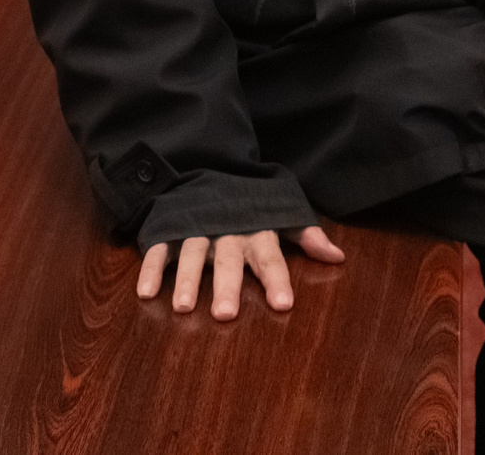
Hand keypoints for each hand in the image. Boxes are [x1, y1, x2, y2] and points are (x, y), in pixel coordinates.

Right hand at [136, 225, 344, 320]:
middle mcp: (226, 230)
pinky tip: (146, 292)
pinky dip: (151, 268)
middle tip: (226, 315)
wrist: (208, 169)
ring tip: (183, 308)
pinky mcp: (169, 229)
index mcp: (255, 230)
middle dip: (227, 285)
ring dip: (186, 280)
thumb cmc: (250, 205)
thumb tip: (338, 256)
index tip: (283, 305)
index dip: (276, 279)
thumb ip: (305, 236)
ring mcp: (195, 229)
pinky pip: (159, 249)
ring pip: (192, 253)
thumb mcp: (280, 215)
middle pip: (228, 259)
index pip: (269, 256)